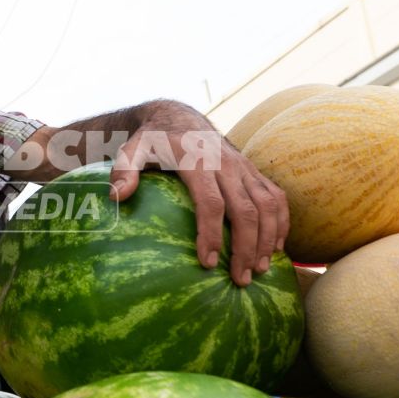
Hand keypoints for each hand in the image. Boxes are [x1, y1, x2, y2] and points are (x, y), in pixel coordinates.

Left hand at [107, 124, 288, 286]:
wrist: (179, 117)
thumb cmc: (153, 141)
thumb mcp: (131, 150)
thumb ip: (123, 170)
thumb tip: (116, 197)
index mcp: (198, 162)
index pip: (211, 203)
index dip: (211, 234)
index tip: (207, 263)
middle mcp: (227, 164)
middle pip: (246, 210)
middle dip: (247, 247)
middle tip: (241, 280)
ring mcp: (244, 167)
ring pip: (268, 205)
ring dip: (269, 239)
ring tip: (261, 270)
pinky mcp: (254, 171)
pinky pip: (277, 197)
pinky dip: (282, 223)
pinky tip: (277, 248)